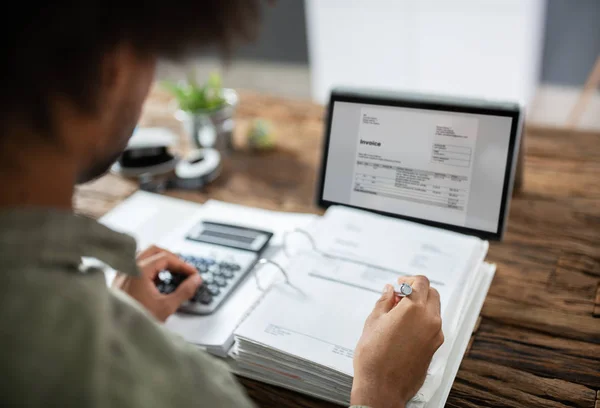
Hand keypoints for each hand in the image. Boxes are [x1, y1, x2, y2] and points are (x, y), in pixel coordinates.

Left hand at [113, 245, 202, 321]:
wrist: (117, 335)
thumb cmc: (135, 322)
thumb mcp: (166, 307)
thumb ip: (184, 291)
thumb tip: (195, 280)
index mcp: (139, 271)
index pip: (166, 257)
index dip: (183, 265)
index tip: (192, 273)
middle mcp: (129, 269)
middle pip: (155, 251)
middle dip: (172, 258)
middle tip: (183, 270)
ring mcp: (122, 274)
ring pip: (144, 256)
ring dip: (160, 261)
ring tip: (172, 273)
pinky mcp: (120, 282)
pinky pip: (136, 265)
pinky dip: (149, 267)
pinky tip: (156, 281)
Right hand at [350, 276, 443, 407]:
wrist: (382, 387)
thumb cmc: (374, 357)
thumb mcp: (373, 322)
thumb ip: (385, 301)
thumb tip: (390, 291)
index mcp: (414, 309)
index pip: (421, 282)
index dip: (409, 279)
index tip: (400, 283)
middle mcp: (430, 320)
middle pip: (432, 294)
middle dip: (418, 290)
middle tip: (400, 295)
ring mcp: (435, 335)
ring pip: (434, 310)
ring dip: (421, 305)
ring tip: (400, 313)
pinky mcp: (435, 348)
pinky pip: (433, 326)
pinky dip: (423, 320)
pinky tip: (405, 328)